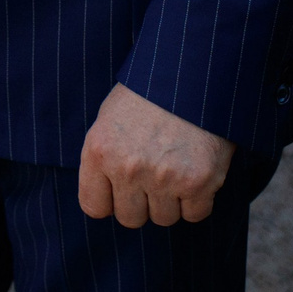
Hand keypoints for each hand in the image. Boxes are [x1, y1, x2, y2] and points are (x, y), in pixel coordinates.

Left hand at [76, 84, 234, 226]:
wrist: (192, 73)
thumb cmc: (148, 95)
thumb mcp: (110, 118)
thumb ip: (103, 158)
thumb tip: (105, 198)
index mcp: (99, 150)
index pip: (93, 207)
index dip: (109, 200)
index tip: (121, 190)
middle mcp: (127, 168)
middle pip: (130, 218)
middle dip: (142, 202)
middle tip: (153, 175)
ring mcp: (164, 177)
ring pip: (163, 218)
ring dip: (171, 200)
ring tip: (175, 167)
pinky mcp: (199, 182)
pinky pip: (195, 215)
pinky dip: (198, 200)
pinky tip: (196, 172)